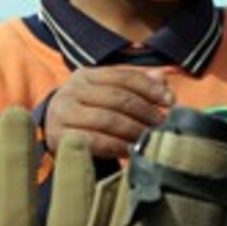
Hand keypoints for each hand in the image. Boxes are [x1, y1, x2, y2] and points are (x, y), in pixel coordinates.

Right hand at [45, 66, 174, 158]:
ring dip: (134, 130)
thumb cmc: (89, 110)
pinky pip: (94, 141)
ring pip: (107, 119)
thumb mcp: (108, 93)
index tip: (171, 102)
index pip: (124, 77)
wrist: (55, 131)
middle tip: (163, 125)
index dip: (151, 88)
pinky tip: (131, 150)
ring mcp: (63, 114)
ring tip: (150, 138)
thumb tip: (162, 78)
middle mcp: (71, 90)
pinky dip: (116, 146)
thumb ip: (135, 84)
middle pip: (118, 98)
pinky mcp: (59, 137)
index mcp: (86, 75)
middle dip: (145, 112)